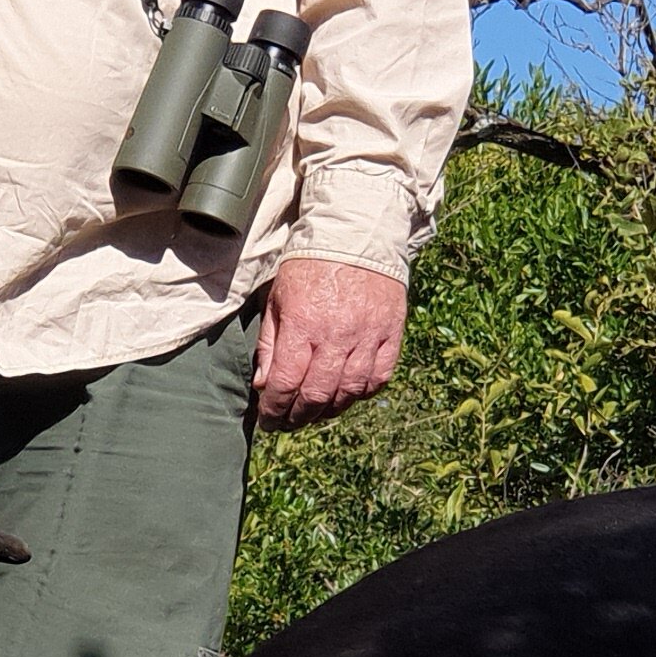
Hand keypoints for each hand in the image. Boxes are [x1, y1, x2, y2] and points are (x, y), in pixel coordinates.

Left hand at [254, 255, 407, 432]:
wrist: (356, 234)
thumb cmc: (310, 265)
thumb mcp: (278, 298)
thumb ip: (270, 342)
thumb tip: (264, 385)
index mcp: (303, 324)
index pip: (285, 383)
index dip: (274, 409)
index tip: (268, 419)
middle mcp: (336, 334)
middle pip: (317, 395)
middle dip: (298, 417)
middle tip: (288, 423)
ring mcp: (368, 335)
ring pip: (349, 392)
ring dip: (329, 410)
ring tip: (315, 413)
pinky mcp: (391, 332)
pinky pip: (379, 377)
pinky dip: (363, 393)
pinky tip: (348, 394)